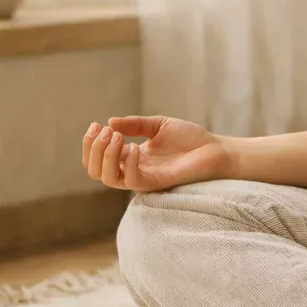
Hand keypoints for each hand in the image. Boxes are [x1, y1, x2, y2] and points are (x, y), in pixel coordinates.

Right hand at [82, 116, 226, 192]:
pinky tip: (134, 147)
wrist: (214, 149)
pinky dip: (128, 163)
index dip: (91, 143)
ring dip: (106, 156)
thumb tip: (109, 122)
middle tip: (105, 131)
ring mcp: (143, 178)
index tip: (96, 124)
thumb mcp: (157, 125)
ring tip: (116, 137)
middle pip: (96, 171)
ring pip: (109, 178)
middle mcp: (133, 170)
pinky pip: (133, 180)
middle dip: (93, 150)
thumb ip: (134, 124)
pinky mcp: (156, 183)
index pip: (98, 159)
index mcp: (131, 157)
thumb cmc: (190, 138)